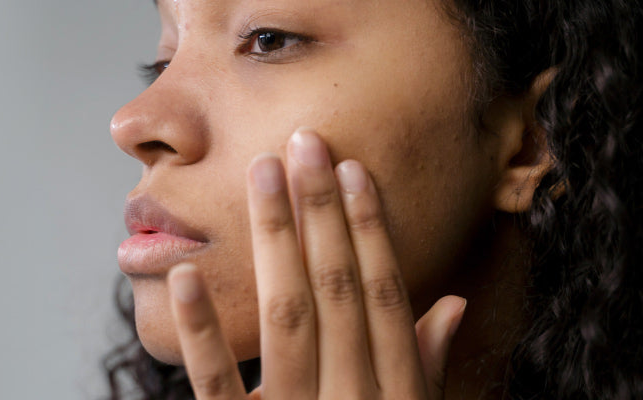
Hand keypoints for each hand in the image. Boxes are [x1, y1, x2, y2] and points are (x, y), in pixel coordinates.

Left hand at [167, 128, 466, 398]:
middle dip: (320, 214)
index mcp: (396, 395)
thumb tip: (455, 301)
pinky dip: (201, 331)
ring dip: (274, 242)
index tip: (351, 171)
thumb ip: (424, 367)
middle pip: (337, 292)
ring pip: (288, 318)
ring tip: (262, 175)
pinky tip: (187, 274)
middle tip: (303, 144)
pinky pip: (220, 387)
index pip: (383, 296)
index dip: (370, 231)